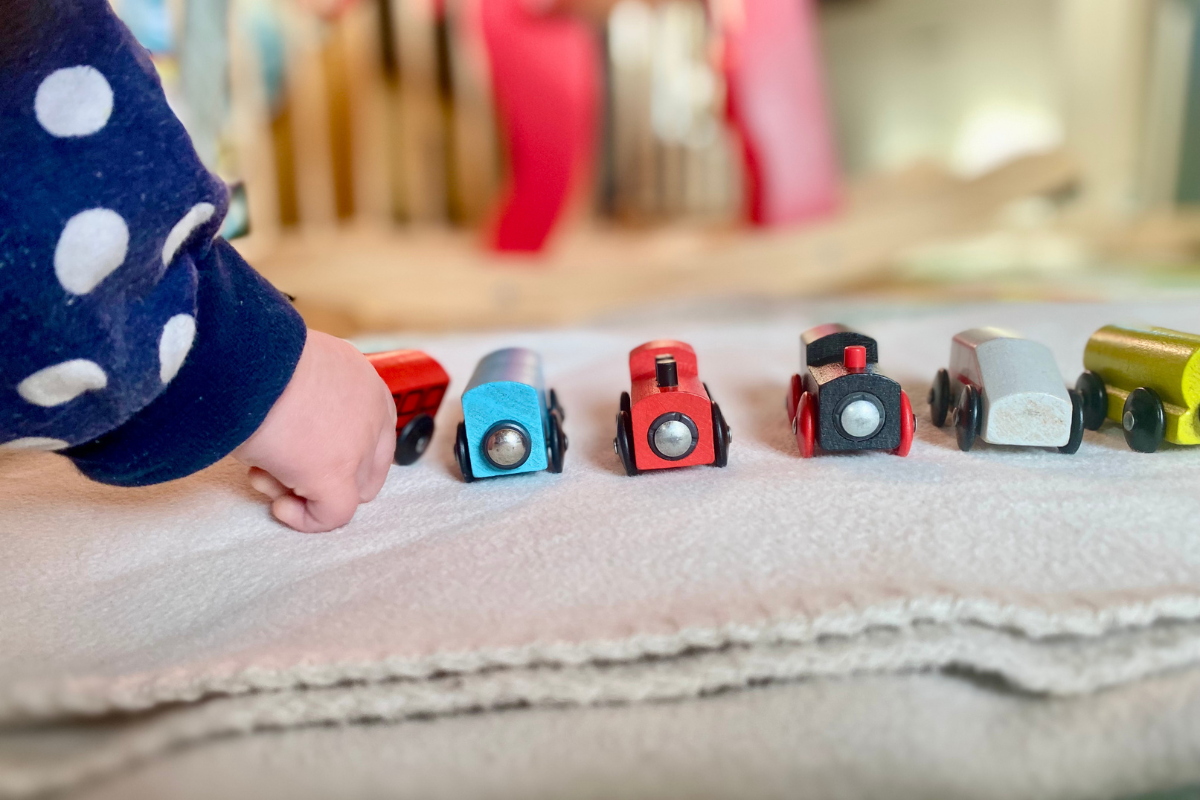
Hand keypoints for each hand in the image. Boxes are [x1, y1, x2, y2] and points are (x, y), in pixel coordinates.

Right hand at [234, 330, 396, 531]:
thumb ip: (312, 398)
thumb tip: (294, 425)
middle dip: (320, 474)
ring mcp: (358, 446)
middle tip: (277, 464)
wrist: (243, 361)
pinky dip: (307, 519)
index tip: (298, 451)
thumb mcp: (298, 371)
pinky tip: (280, 506)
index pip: (372, 436)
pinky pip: (334, 515)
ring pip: (348, 491)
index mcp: (365, 384)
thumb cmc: (256, 361)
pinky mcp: (336, 474)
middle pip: (363, 467)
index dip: (337, 452)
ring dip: (303, 491)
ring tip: (262, 471)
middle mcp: (372, 414)